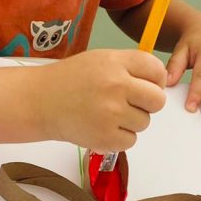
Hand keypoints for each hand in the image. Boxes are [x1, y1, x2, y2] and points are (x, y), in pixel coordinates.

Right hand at [37, 50, 166, 150]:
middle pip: (158, 100)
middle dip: (148, 103)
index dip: (154, 80)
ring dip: (131, 121)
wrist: (40, 101)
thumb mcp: (102, 59)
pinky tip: (102, 126)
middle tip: (129, 102)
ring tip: (108, 113)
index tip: (144, 84)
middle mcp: (116, 86)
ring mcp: (111, 114)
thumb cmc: (72, 79)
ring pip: (144, 122)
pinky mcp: (105, 138)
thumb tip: (160, 81)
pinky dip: (119, 137)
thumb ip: (131, 66)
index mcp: (116, 63)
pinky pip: (131, 140)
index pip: (157, 71)